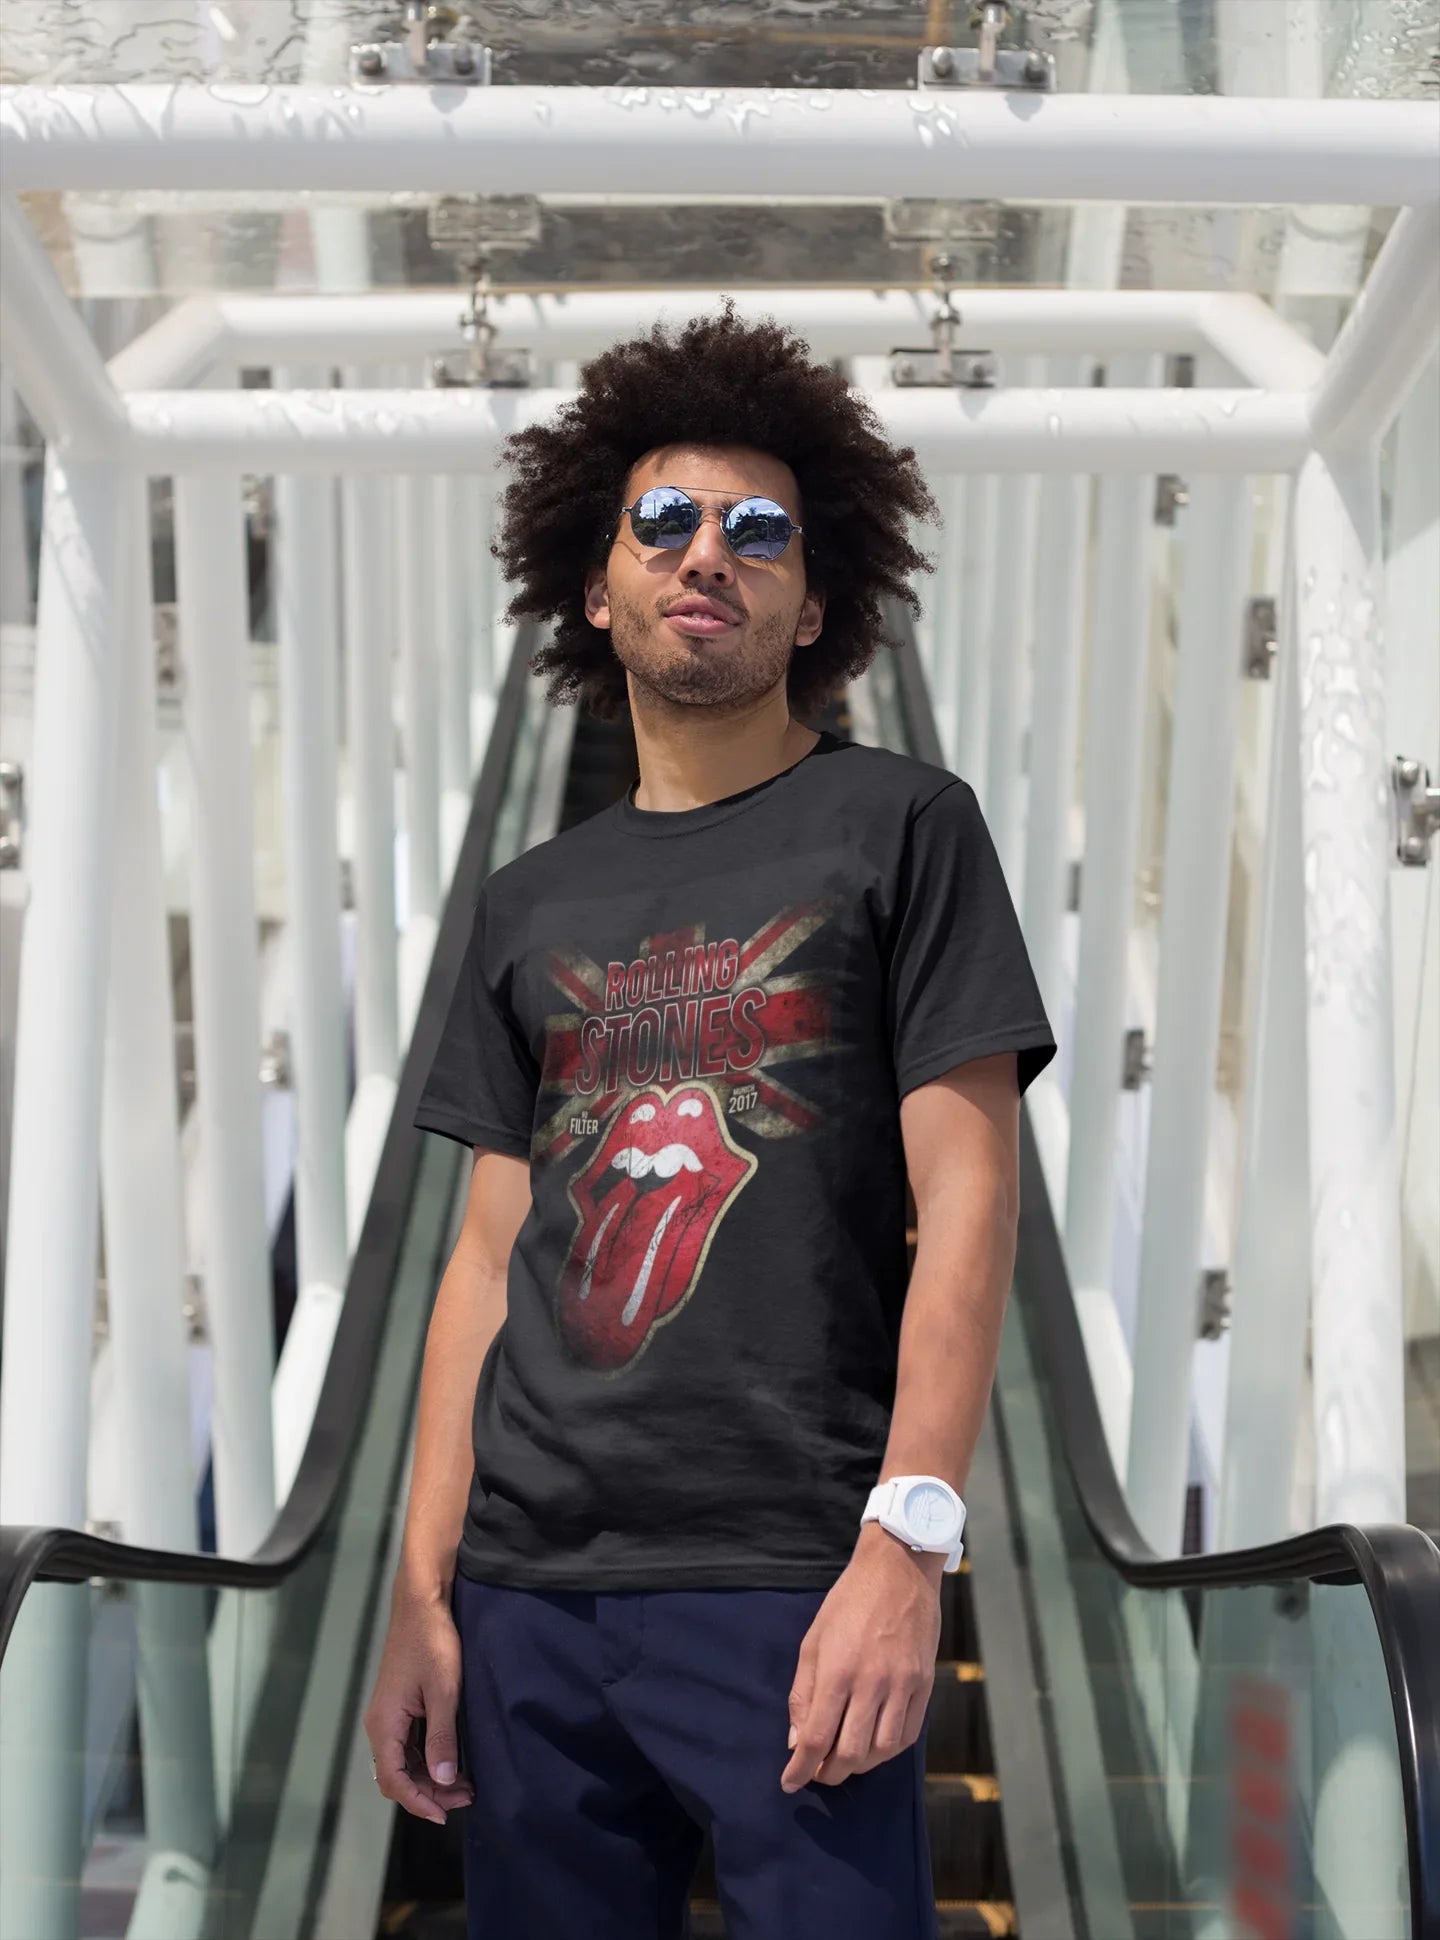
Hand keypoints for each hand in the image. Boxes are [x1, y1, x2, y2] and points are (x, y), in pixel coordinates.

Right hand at [363, 1583, 475, 1823]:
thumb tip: (443, 1779)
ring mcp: (388, 1715)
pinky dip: (428, 1759)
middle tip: (465, 1798)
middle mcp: (380, 1724)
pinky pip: (408, 1746)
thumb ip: (442, 1737)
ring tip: (464, 1785)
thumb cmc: (433, 1643)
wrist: (422, 1604)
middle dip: (429, 1793)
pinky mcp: (399, 1706)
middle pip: (397, 1776)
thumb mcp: (444, 1692)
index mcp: (384, 1724)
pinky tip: (451, 1761)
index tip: (445, 1815)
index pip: (394, 1781)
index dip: (418, 1803)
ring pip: (404, 1762)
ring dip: (430, 1778)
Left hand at [779, 1524, 943, 1793]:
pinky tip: (874, 1746)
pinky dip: (888, 1751)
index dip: (800, 1768)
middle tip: (818, 1772)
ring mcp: (903, 1686)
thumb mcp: (813, 1640)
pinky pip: (907, 1735)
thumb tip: (796, 1741)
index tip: (790, 1782)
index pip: (817, 1738)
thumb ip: (803, 1693)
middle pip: (850, 1754)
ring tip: (844, 1761)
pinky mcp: (925, 1685)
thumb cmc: (848, 1603)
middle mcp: (872, 1684)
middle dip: (829, 1773)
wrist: (898, 1571)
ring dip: (859, 1766)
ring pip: (881, 1751)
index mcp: (837, 1671)